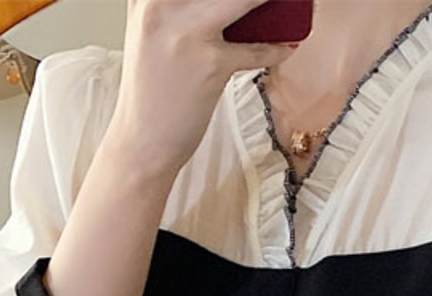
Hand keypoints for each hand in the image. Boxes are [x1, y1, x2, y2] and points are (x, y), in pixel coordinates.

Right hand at [108, 0, 301, 176]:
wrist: (143, 144)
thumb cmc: (152, 93)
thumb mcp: (149, 35)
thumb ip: (173, 6)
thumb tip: (224, 3)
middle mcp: (160, 6)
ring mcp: (186, 33)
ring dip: (270, 0)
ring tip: (289, 2)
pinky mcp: (210, 64)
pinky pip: (256, 49)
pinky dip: (275, 49)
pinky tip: (286, 46)